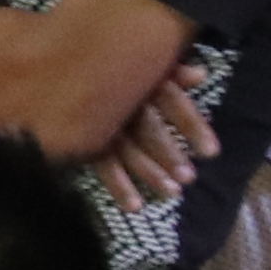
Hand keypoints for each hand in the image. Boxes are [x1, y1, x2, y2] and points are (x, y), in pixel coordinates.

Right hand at [91, 59, 215, 213]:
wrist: (58, 63)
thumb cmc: (109, 66)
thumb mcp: (141, 63)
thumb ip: (171, 73)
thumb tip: (200, 75)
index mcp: (135, 78)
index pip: (170, 100)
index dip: (191, 125)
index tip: (212, 153)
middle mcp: (116, 99)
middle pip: (146, 128)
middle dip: (168, 154)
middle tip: (188, 178)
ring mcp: (97, 119)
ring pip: (124, 149)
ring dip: (147, 172)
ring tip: (171, 194)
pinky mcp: (81, 137)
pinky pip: (99, 163)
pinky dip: (116, 186)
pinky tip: (133, 206)